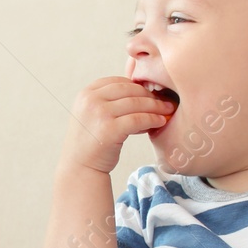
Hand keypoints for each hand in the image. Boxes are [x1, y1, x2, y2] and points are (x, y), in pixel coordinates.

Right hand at [61, 76, 175, 174]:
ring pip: (136, 103)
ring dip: (156, 106)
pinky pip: (138, 119)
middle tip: (165, 101)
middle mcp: (91, 100)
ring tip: (167, 111)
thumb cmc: (92, 141)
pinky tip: (160, 122)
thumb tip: (144, 93)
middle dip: (150, 95)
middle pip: (129, 89)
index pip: (119, 81)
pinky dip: (152, 119)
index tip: (151, 94)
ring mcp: (99, 114)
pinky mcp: (110, 129)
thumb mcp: (93, 114)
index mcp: (86, 93)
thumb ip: (110, 101)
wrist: (81, 167)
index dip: (138, 86)